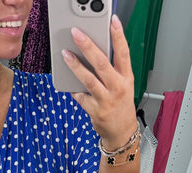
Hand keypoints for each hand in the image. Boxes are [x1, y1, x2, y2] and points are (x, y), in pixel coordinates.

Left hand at [62, 14, 137, 150]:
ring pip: (88, 79)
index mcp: (126, 77)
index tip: (113, 20)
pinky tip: (68, 83)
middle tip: (76, 33)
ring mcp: (106, 100)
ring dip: (75, 65)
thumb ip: (113, 70)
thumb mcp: (124, 85)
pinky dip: (73, 89)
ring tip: (65, 54)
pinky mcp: (95, 111)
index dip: (118, 35)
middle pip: (101, 63)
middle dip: (88, 46)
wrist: (122, 132)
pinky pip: (80, 97)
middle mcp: (118, 87)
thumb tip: (94, 52)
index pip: (124, 53)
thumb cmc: (121, 105)